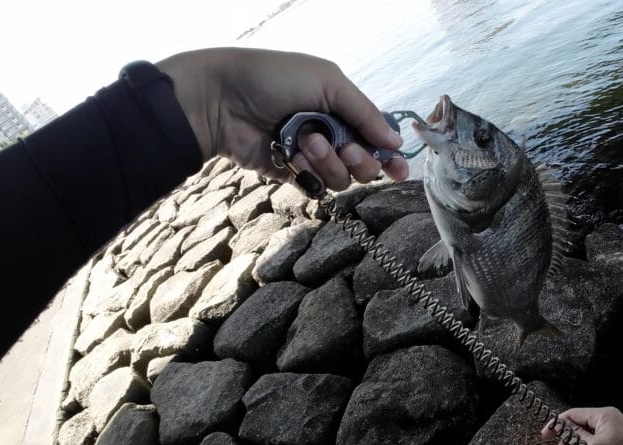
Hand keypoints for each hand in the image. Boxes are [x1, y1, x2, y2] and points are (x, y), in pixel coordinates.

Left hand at [157, 48, 409, 189]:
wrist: (223, 100)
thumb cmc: (274, 80)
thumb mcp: (328, 82)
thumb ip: (365, 112)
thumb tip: (396, 141)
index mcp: (342, 108)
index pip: (376, 137)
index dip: (390, 156)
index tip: (399, 170)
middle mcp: (331, 133)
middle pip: (365, 165)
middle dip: (359, 159)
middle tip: (343, 148)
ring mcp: (311, 156)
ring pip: (341, 179)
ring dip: (328, 162)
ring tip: (305, 143)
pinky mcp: (292, 174)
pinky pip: (315, 187)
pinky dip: (310, 174)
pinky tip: (293, 156)